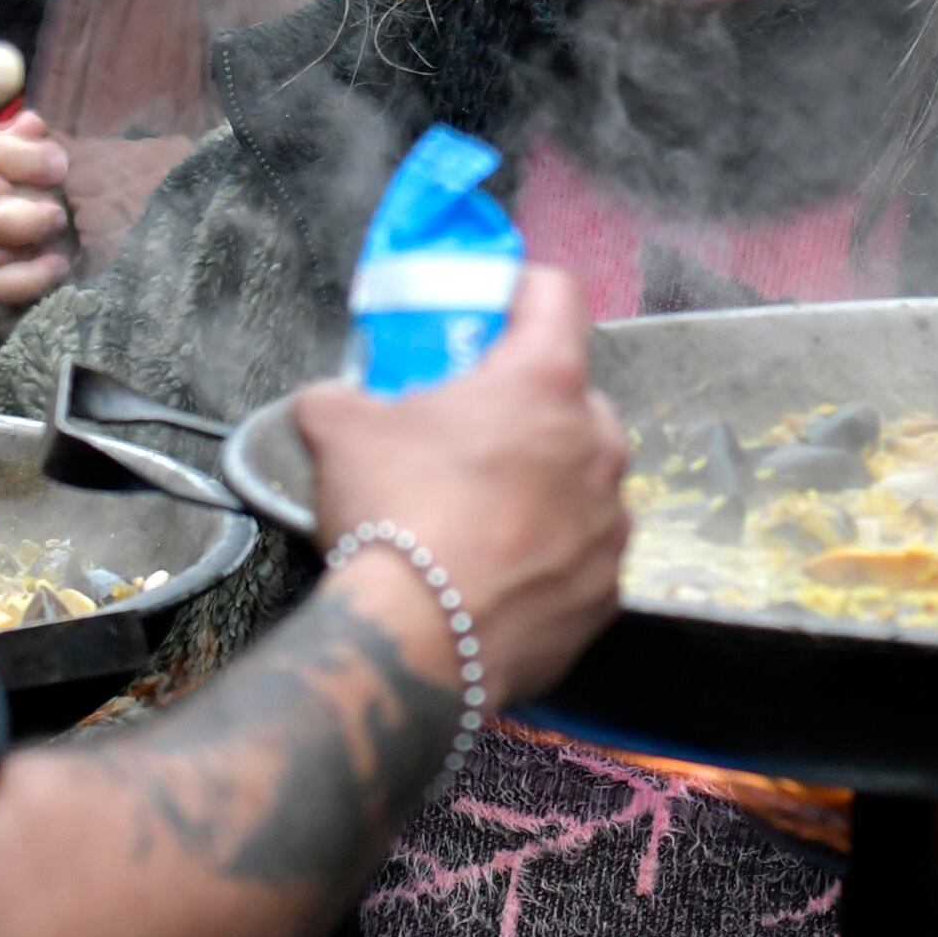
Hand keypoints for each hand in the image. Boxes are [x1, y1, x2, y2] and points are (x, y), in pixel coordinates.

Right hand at [294, 268, 628, 706]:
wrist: (419, 644)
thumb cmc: (393, 514)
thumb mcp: (340, 433)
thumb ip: (338, 398)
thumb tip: (326, 400)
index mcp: (544, 382)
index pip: (556, 295)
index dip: (521, 291)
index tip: (492, 310)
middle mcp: (597, 442)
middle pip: (573, 395)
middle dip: (529, 407)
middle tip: (474, 433)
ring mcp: (611, 521)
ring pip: (586, 477)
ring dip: (547, 481)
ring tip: (487, 512)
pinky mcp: (609, 591)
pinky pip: (585, 553)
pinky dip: (553, 554)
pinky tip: (503, 574)